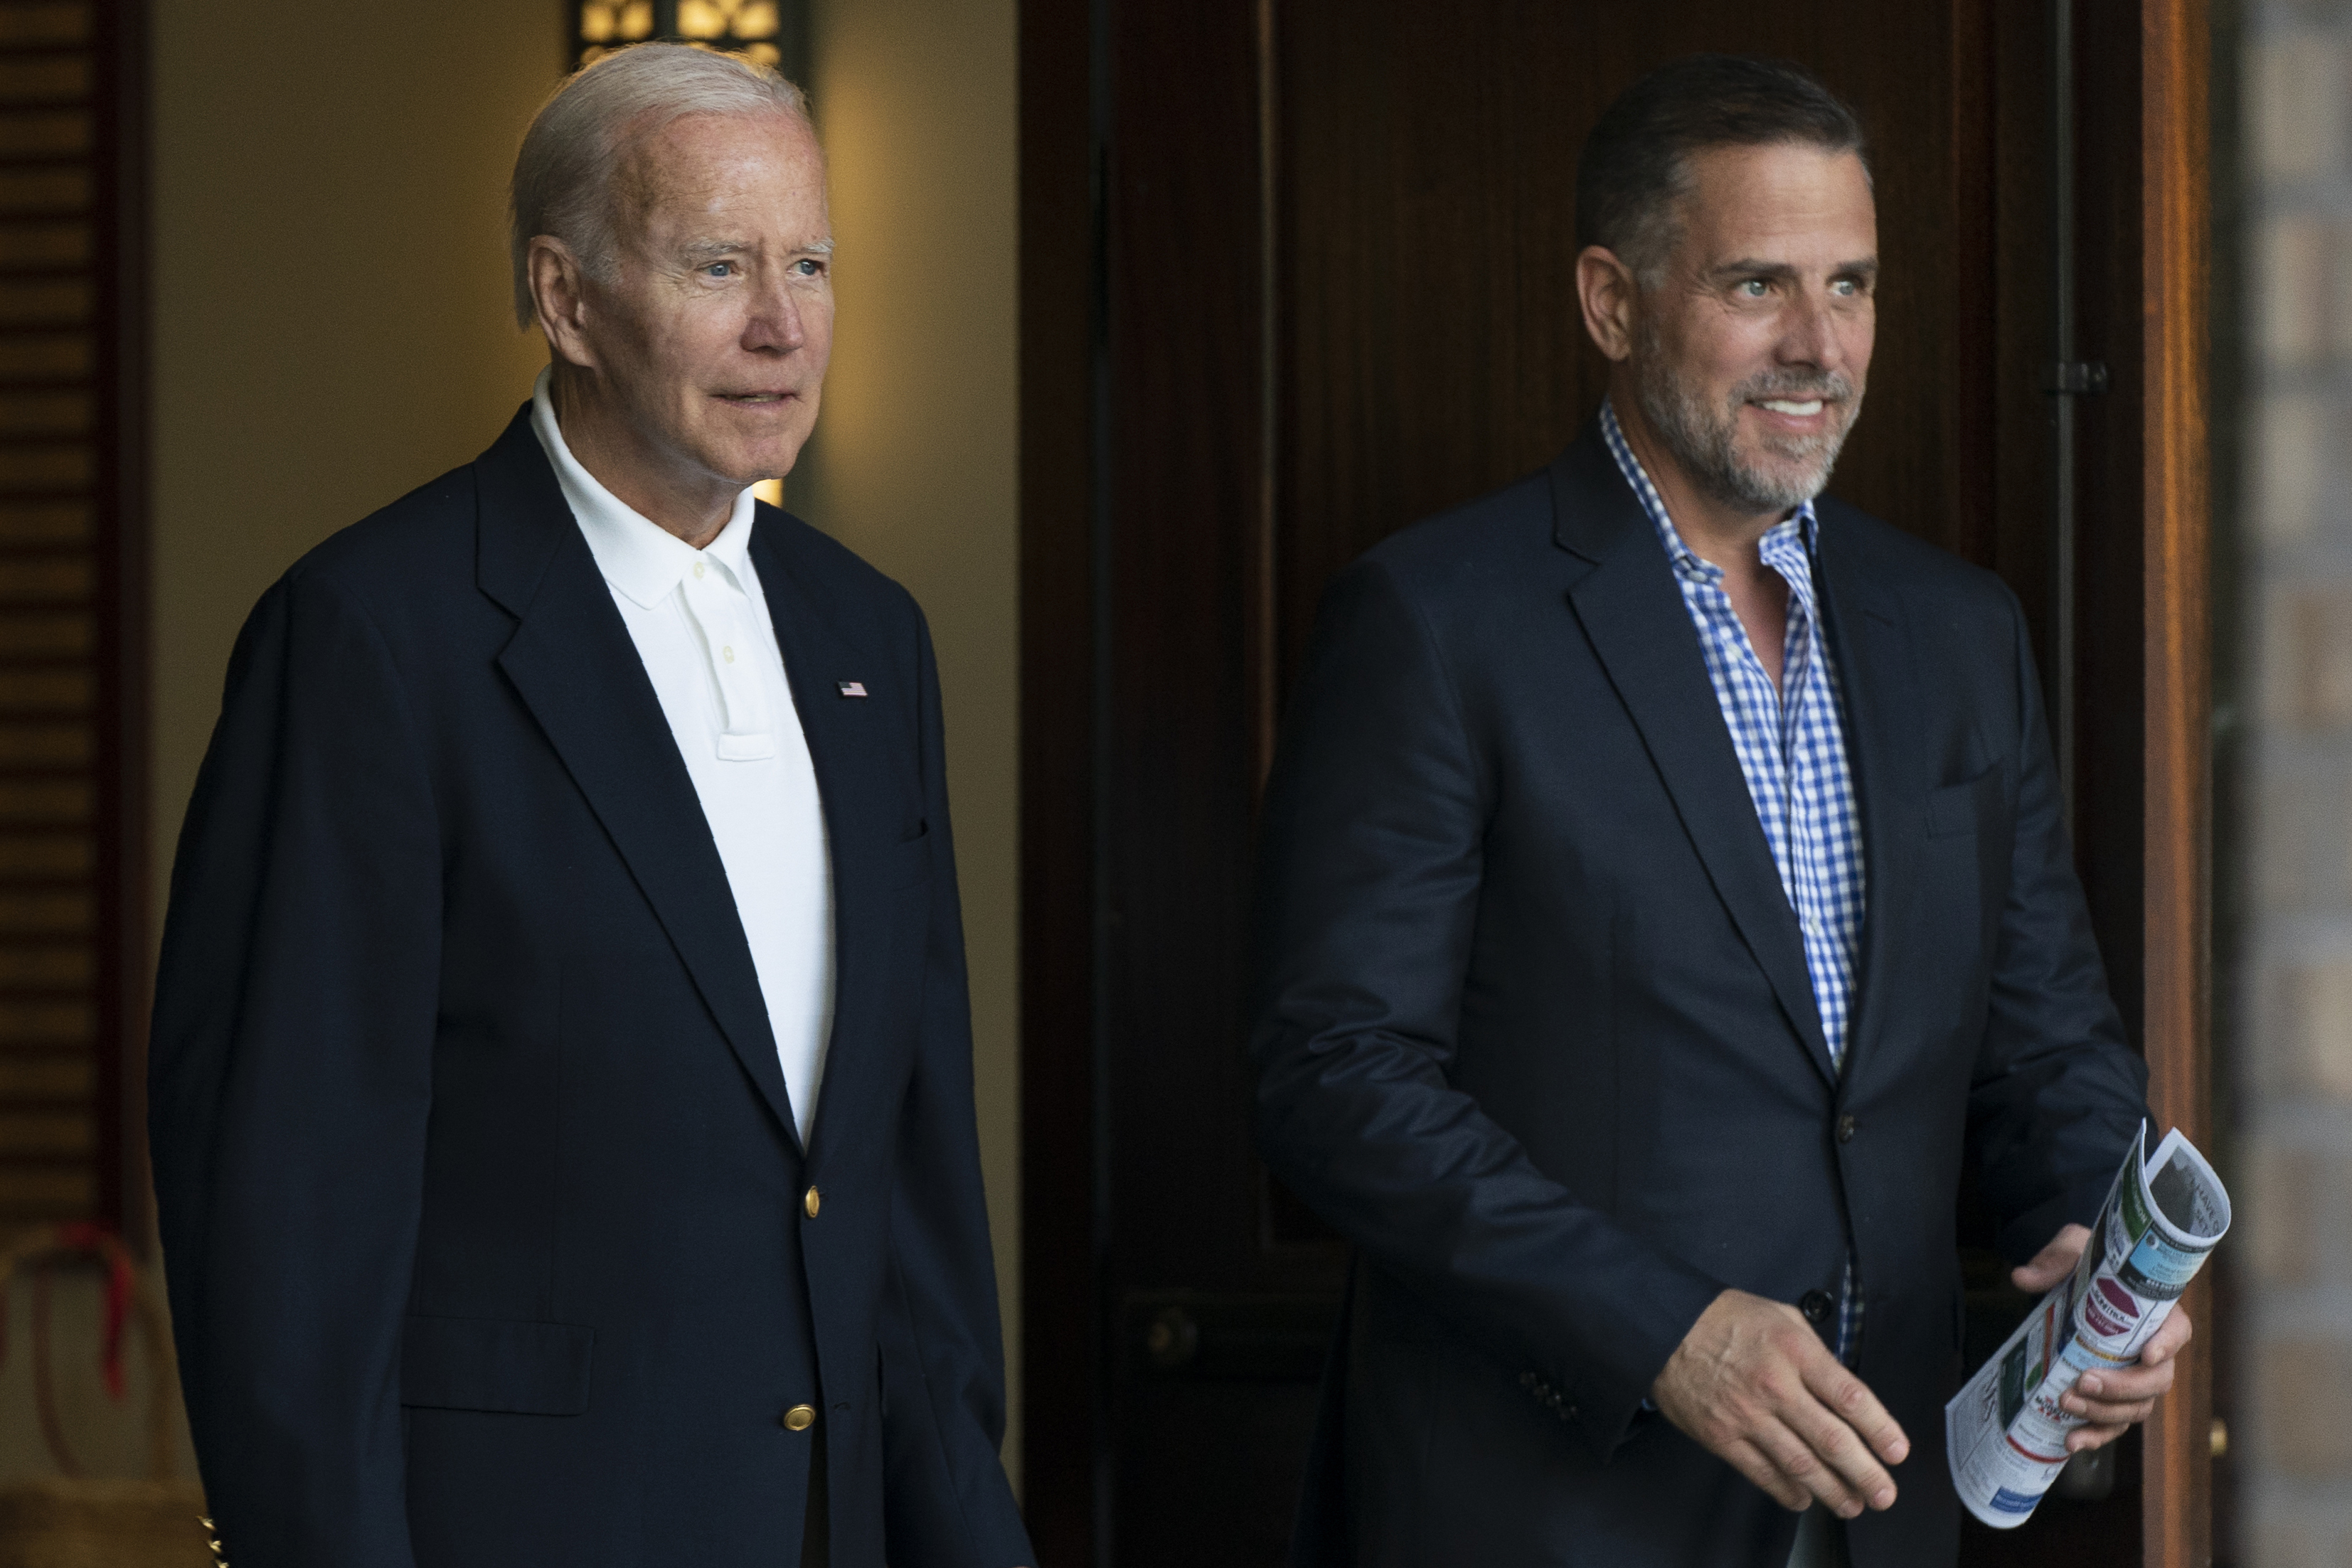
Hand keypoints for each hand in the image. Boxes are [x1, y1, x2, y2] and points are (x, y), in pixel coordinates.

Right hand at [1651, 1288, 1909, 1516]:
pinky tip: (1805, 1499)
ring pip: (1800, 1464)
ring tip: (1853, 1504)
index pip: (1850, 1398)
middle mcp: (1775, 1385)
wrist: (1663, 1327)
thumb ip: (1816, 1352)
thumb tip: (1843, 1390)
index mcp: (1795, 1350)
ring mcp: (1747, 1415)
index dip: (1881, 1430)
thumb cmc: (1725, 1319)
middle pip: (1832, 1439)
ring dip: (1833, 1490)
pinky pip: (1762, 1473)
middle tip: (1885, 1493)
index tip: (1897, 1451)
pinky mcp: (1721, 1436)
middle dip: (1866, 1473)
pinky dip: (1787, 1491)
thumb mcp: (1781, 1316)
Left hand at [2010, 1224, 2192, 1451]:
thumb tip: (2022, 1278)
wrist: (2068, 1278)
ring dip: (2103, 1413)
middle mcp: (2151, 1350)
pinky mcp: (2111, 1397)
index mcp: (2154, 1311)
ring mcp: (2133, 1378)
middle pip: (2156, 1380)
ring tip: (2066, 1404)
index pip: (2178, 1329)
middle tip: (2084, 1382)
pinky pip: (2114, 1424)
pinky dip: (2096, 1435)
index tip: (2146, 1354)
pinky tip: (2072, 1441)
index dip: (2168, 1344)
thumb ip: (2053, 1261)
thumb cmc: (2083, 1263)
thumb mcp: (2072, 1249)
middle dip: (2122, 1387)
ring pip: (2136, 1408)